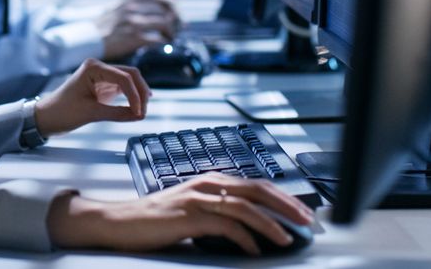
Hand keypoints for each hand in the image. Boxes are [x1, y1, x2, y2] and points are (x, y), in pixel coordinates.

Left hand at [34, 59, 151, 135]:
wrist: (46, 117)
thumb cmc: (62, 112)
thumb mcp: (91, 114)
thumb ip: (118, 114)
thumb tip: (139, 115)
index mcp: (93, 67)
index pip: (124, 77)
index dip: (135, 95)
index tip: (139, 113)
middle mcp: (98, 67)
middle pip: (130, 75)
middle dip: (140, 93)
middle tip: (143, 112)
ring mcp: (101, 75)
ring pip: (129, 80)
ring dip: (137, 95)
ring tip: (142, 112)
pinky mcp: (102, 85)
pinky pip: (123, 88)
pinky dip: (131, 97)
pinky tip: (137, 107)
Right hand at [46, 174, 314, 254]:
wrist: (122, 223)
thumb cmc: (158, 219)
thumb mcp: (194, 208)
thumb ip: (220, 209)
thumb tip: (252, 225)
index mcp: (212, 180)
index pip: (257, 184)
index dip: (283, 197)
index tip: (303, 212)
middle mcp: (208, 184)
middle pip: (257, 189)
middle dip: (287, 206)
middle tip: (308, 221)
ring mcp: (198, 198)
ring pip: (245, 206)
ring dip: (271, 224)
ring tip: (287, 238)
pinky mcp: (189, 215)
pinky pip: (225, 225)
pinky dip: (244, 238)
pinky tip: (254, 250)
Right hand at [96, 0, 181, 59]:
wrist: (89, 37)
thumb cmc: (105, 24)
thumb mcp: (121, 5)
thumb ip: (138, 3)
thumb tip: (159, 7)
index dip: (176, 9)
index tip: (178, 17)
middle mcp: (135, 7)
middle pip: (168, 12)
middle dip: (176, 22)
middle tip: (177, 30)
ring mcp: (134, 22)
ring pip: (165, 24)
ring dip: (171, 33)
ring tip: (169, 38)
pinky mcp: (133, 37)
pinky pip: (157, 39)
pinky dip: (163, 43)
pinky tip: (162, 45)